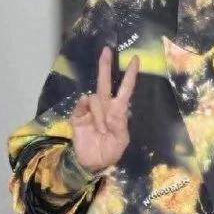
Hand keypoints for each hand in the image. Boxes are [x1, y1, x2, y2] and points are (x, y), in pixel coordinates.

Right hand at [70, 47, 138, 173]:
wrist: (91, 164)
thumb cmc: (110, 151)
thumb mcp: (121, 141)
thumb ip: (119, 125)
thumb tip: (113, 111)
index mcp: (118, 110)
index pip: (125, 88)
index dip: (130, 74)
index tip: (135, 59)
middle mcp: (105, 106)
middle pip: (105, 82)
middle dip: (106, 66)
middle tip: (107, 50)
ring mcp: (90, 109)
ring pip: (96, 97)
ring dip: (100, 114)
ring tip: (101, 129)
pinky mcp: (78, 115)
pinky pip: (83, 104)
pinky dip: (89, 113)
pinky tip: (89, 123)